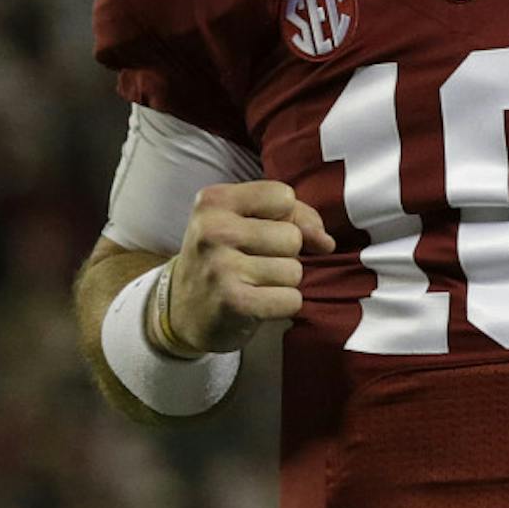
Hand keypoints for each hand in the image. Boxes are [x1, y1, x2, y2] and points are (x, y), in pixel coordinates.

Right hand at [168, 181, 335, 352]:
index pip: (283, 197)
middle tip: (254, 262)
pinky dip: (283, 305)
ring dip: (283, 282)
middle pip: (293, 237)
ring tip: (254, 283)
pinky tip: (259, 303)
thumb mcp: (245, 221)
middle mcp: (213, 230)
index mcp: (215, 200)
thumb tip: (326, 242)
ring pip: (294, 270)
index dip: (286, 217)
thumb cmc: (225, 257)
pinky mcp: (233, 302)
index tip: (263, 230)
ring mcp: (220, 267)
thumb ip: (294, 216)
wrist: (182, 311)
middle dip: (284, 254)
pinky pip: (291, 299)